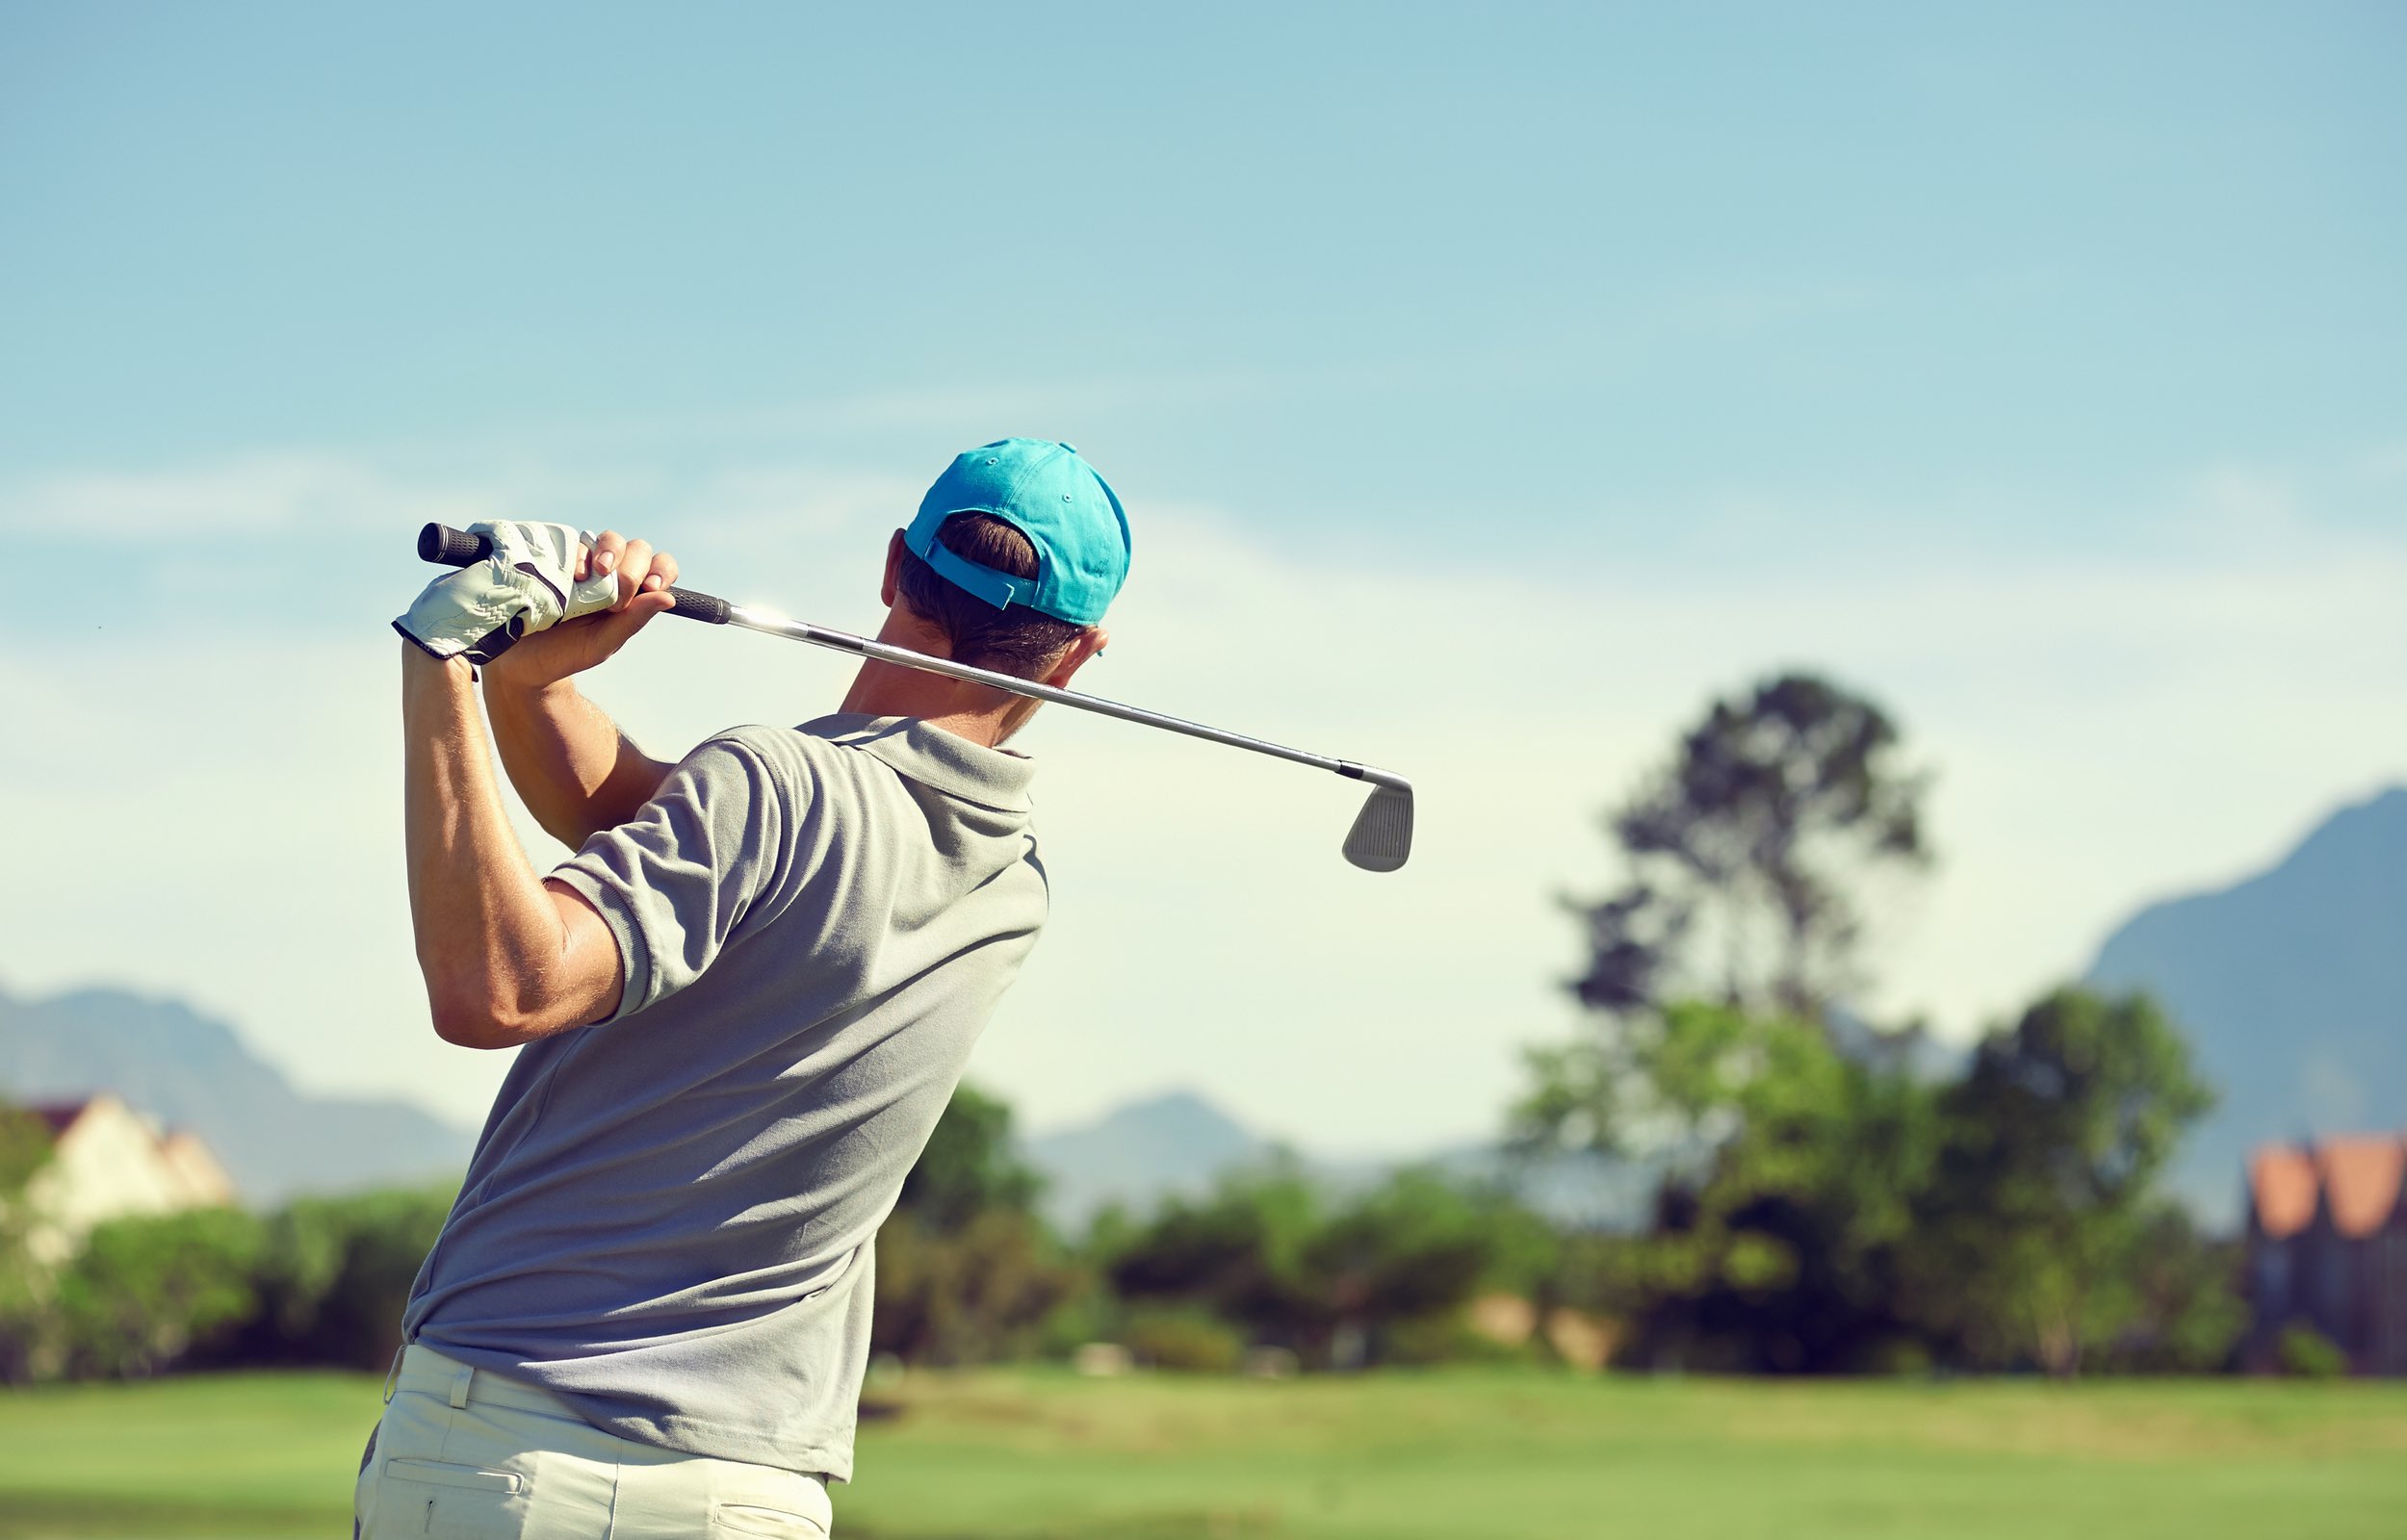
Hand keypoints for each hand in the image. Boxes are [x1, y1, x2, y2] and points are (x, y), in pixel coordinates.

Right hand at [481, 530, 679, 687]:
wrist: (519, 658)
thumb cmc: (566, 654)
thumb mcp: (602, 643)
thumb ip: (633, 621)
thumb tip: (668, 598)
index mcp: (631, 595)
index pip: (660, 568)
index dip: (660, 570)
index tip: (651, 587)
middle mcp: (611, 574)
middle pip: (636, 549)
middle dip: (631, 570)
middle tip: (615, 598)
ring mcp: (583, 563)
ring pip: (609, 538)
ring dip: (609, 552)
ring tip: (595, 576)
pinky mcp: (556, 557)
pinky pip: (575, 542)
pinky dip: (579, 554)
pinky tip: (573, 575)